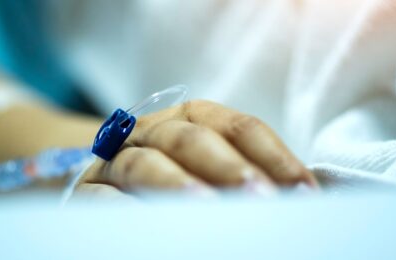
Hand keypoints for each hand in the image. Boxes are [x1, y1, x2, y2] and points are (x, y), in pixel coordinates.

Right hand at [77, 100, 316, 196]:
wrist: (110, 181)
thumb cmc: (177, 175)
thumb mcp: (212, 167)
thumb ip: (249, 175)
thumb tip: (299, 197)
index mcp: (193, 117)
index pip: (239, 127)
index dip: (274, 156)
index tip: (304, 191)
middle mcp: (155, 130)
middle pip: (192, 139)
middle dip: (230, 168)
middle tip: (263, 198)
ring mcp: (118, 158)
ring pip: (147, 163)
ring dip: (179, 184)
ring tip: (208, 207)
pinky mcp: (91, 190)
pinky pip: (105, 198)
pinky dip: (127, 209)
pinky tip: (154, 224)